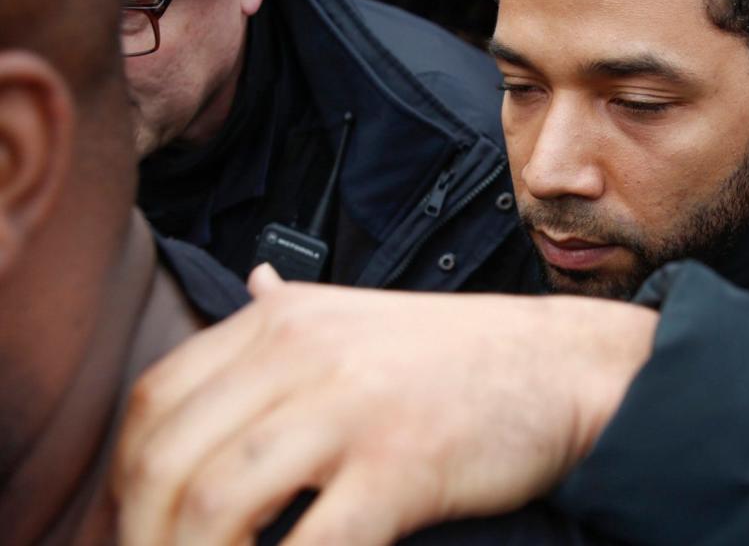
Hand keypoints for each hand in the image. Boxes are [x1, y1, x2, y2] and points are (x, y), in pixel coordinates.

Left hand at [113, 265, 656, 545]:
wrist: (565, 364)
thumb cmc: (461, 355)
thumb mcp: (364, 313)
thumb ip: (292, 311)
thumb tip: (250, 283)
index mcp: (284, 318)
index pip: (156, 402)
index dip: (127, 482)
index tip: (137, 528)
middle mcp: (305, 352)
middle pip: (169, 458)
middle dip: (142, 535)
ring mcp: (353, 407)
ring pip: (217, 505)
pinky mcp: (402, 465)